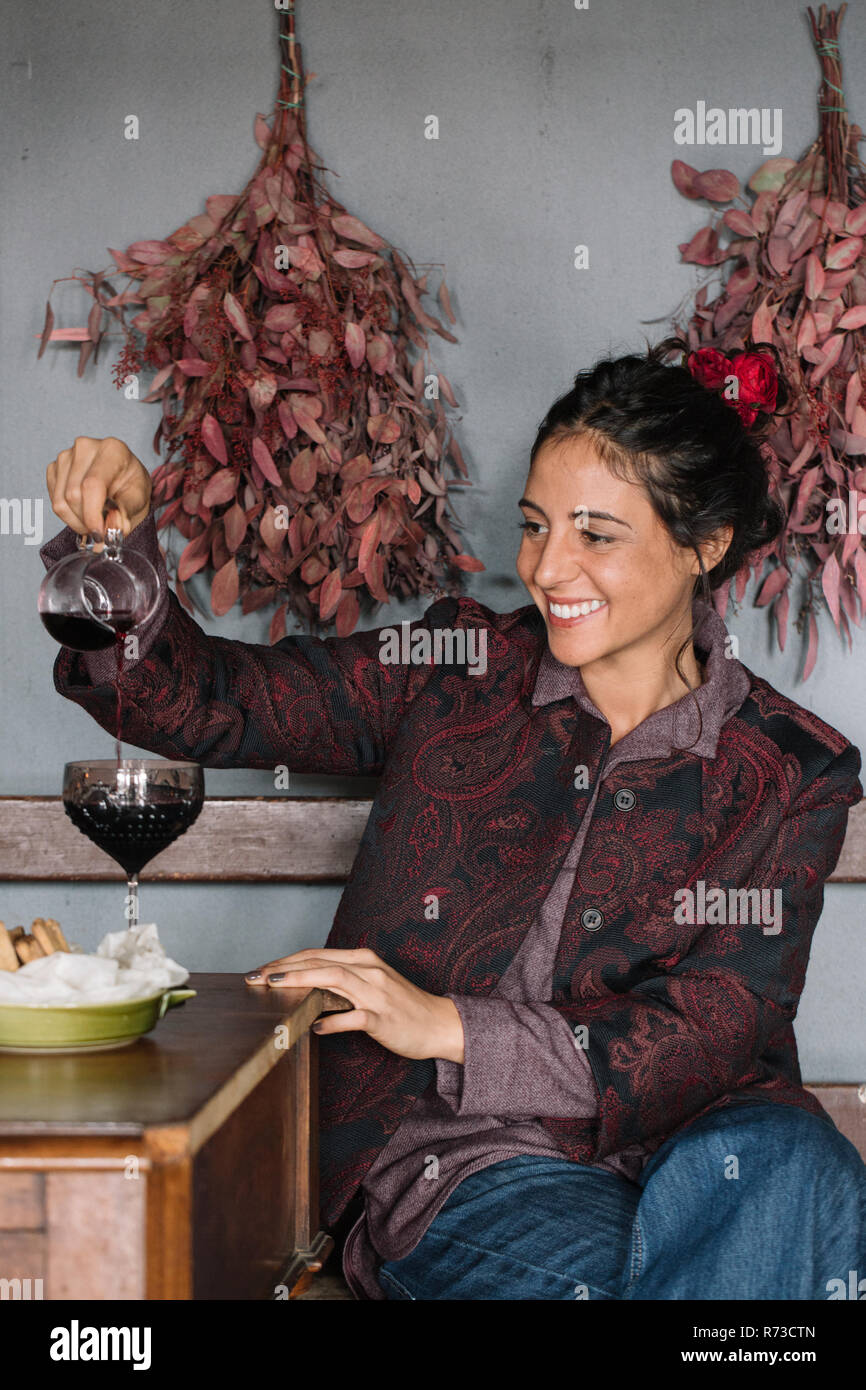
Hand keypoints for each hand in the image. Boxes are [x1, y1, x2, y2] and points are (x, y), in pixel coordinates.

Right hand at [47, 435, 151, 539]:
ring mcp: (66, 456)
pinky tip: (83, 510)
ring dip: (77, 521)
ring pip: (60, 501)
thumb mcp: (138, 502)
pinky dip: (68, 514)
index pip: (92, 484)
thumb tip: (111, 529)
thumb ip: (125, 516)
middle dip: (86, 521)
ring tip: (94, 519)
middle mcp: (85, 447)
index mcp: (112, 449)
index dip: (92, 514)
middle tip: (102, 529)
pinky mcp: (54, 467)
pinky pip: (53, 500)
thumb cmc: (131, 488)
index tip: (99, 533)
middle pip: (73, 495)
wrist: (122, 481)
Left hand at [244, 947, 464, 1062]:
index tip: (262, 970)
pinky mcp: (383, 1018)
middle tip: (255, 977)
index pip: (317, 955)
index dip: (286, 960)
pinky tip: (314, 1027)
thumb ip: (343, 982)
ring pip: (333, 980)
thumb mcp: (372, 985)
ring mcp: (376, 994)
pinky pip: (353, 1018)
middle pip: (319, 962)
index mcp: (364, 960)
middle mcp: (368, 971)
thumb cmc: (403, 1006)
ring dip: (300, 981)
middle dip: (283, 968)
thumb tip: (307, 986)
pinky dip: (332, 1022)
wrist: (439, 1023)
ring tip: (274, 988)